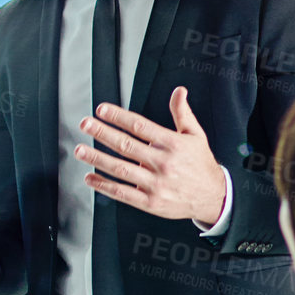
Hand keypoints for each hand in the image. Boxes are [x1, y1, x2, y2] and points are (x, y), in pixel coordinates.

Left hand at [75, 87, 226, 223]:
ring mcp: (155, 184)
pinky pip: (122, 193)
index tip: (102, 110)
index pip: (140, 126)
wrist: (214, 197)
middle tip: (85, 124)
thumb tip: (179, 91)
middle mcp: (162, 163)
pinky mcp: (150, 202)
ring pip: (120, 169)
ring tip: (80, 150)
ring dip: (97, 158)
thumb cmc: (201, 165)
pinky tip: (90, 177)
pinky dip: (104, 185)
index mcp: (172, 144)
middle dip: (102, 133)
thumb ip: (183, 113)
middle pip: (126, 145)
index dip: (119, 117)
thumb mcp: (196, 135)